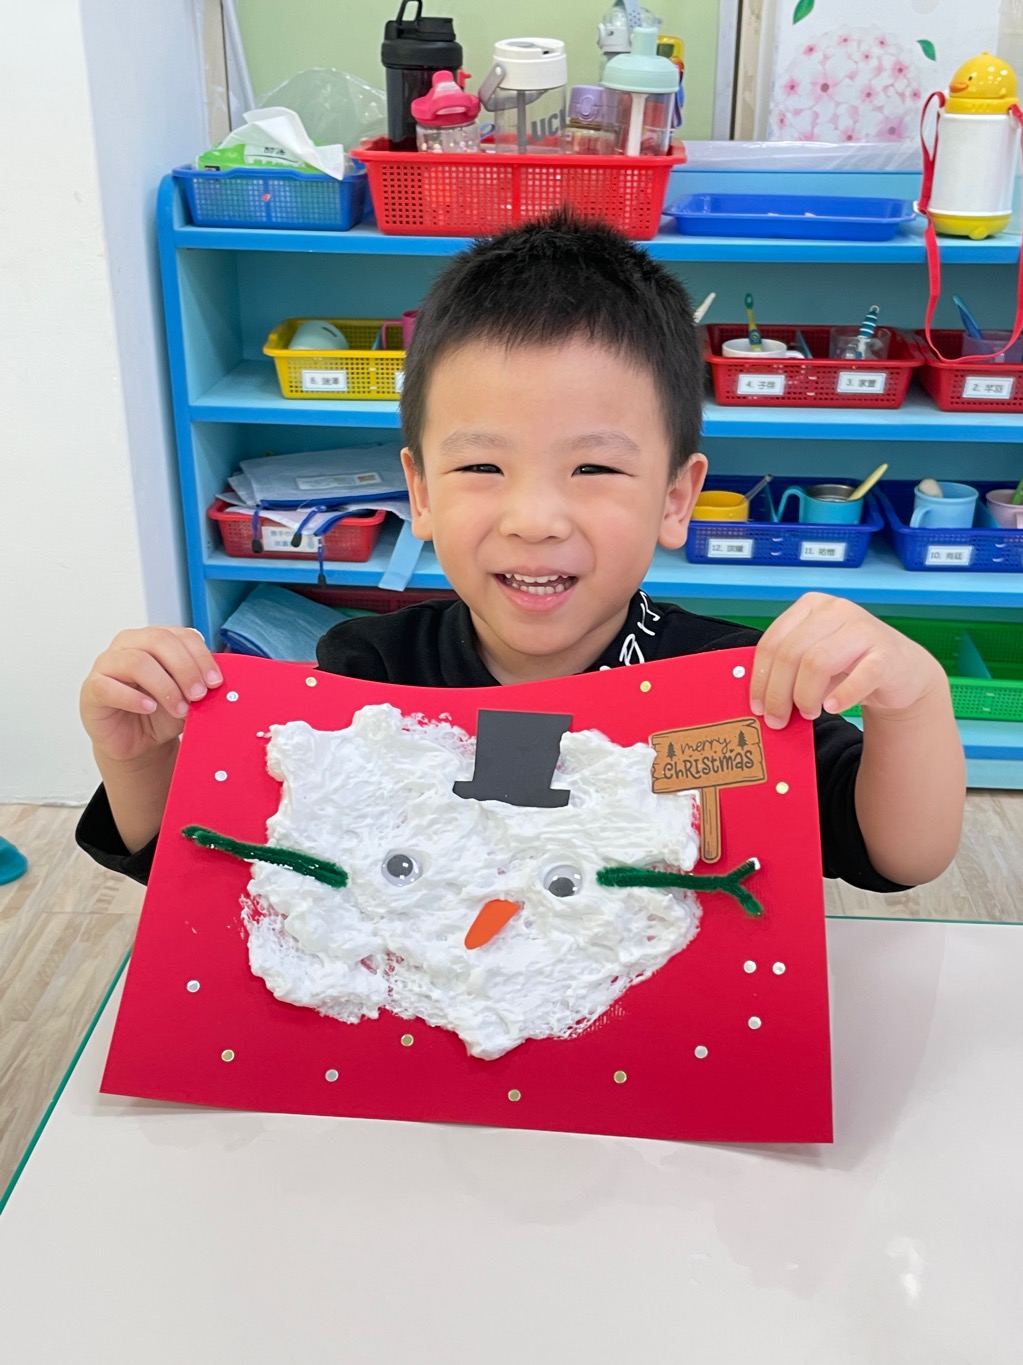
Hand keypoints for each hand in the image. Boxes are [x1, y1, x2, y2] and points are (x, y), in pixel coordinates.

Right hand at [80, 626, 221, 765]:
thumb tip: (225, 678)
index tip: (216, 682)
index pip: (181, 635)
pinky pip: (108, 686)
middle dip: (185, 668)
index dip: (201, 657)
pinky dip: (133, 698)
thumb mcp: (188, 695)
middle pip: (159, 641)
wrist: (137, 742)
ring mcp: (107, 664)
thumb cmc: (161, 713)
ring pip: (136, 661)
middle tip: (200, 695)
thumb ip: (202, 682)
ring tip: (180, 709)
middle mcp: (129, 645)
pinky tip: (149, 708)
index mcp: (155, 639)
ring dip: (164, 686)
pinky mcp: (92, 689)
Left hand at [749, 593, 944, 728]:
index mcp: (810, 607)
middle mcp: (836, 610)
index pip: (772, 642)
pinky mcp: (887, 653)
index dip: (760, 678)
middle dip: (778, 693)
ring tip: (809, 713)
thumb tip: (759, 699)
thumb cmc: (850, 665)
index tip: (757, 706)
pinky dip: (842, 696)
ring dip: (805, 696)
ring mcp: (864, 628)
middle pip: (790, 654)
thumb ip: (787, 669)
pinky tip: (833, 707)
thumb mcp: (813, 658)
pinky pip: (860, 676)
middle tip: (778, 719)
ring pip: (817, 662)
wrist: (901, 671)